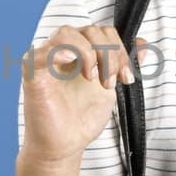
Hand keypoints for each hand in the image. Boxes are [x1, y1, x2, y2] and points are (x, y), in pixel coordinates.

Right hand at [19, 24, 143, 164]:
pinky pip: (42, 52)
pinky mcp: (32, 73)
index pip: (103, 32)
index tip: (127, 78)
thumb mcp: (111, 88)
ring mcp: (46, 60)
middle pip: (90, 30)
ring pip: (67, 33)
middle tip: (112, 82)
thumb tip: (143, 44)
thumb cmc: (81, 119)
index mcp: (81, 52)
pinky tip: (76, 67)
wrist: (65, 146)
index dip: (120, 50)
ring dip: (89, 53)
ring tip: (94, 79)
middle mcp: (63, 51)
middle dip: (109, 55)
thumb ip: (123, 64)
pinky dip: (60, 52)